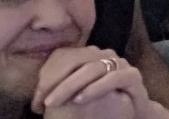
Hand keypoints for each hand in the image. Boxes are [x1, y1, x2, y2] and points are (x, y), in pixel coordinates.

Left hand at [34, 47, 159, 118]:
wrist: (132, 114)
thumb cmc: (100, 106)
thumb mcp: (74, 96)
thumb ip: (61, 87)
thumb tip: (37, 92)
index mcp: (87, 55)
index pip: (62, 55)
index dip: (46, 75)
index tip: (36, 100)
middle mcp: (103, 55)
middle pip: (74, 59)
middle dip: (54, 82)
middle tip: (42, 104)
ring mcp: (120, 63)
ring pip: (91, 67)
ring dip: (70, 85)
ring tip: (55, 103)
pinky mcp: (132, 76)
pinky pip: (113, 78)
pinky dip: (95, 88)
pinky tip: (80, 100)